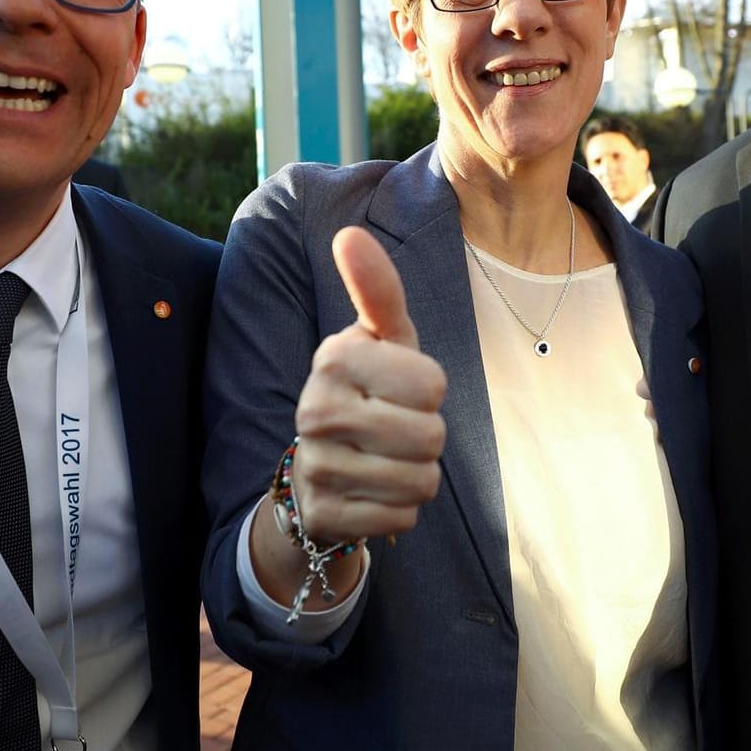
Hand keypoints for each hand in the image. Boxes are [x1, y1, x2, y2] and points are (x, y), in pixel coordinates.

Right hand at [250, 227, 446, 604]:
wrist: (318, 473)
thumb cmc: (369, 391)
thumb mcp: (382, 339)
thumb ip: (377, 289)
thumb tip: (350, 233)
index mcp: (335, 358)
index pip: (434, 385)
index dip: (430, 391)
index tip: (399, 389)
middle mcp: (317, 409)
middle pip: (432, 437)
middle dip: (428, 439)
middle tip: (396, 430)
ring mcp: (317, 465)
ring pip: (421, 481)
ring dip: (418, 476)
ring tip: (386, 461)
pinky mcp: (325, 513)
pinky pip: (402, 517)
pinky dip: (400, 509)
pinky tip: (373, 492)